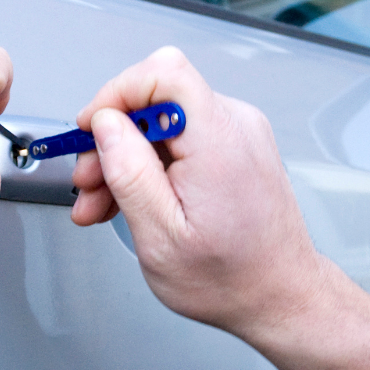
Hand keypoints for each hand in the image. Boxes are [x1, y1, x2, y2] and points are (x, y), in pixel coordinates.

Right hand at [70, 46, 333, 338]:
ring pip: (162, 120)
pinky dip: (151, 163)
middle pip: (157, 97)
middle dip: (112, 137)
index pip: (164, 73)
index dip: (117, 93)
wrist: (280, 296)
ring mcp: (238, 134)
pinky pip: (181, 137)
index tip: (91, 128)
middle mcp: (235, 127)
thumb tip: (105, 124)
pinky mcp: (235, 147)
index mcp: (219, 143)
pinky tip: (131, 197)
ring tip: (103, 202)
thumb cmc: (231, 278)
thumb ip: (129, 173)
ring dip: (125, 156)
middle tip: (89, 181)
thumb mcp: (160, 237)